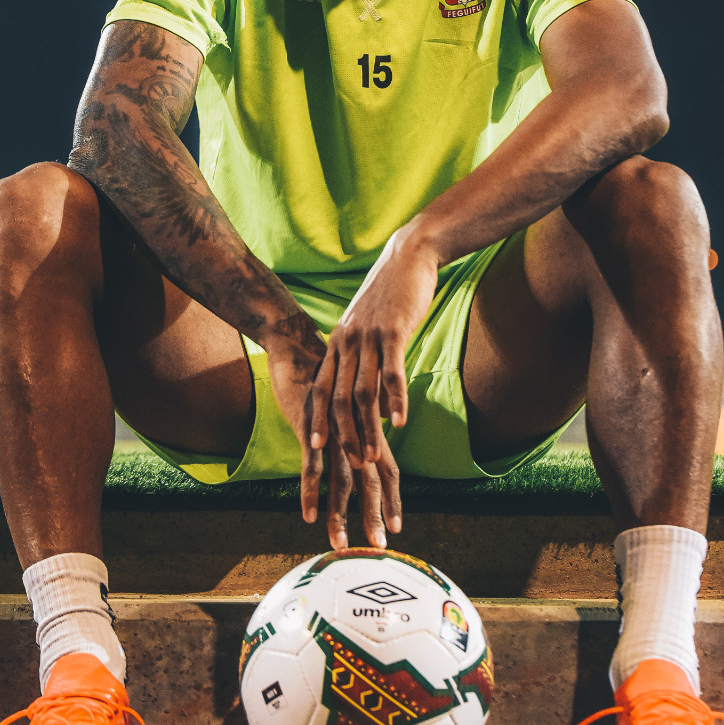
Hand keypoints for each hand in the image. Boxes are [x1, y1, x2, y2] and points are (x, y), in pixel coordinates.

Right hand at [265, 325, 402, 551]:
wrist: (300, 351)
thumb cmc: (326, 385)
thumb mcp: (348, 412)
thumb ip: (361, 434)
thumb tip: (372, 455)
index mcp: (367, 432)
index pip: (389, 471)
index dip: (394, 500)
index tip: (398, 529)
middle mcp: (355, 435)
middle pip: (370, 481)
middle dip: (374, 515)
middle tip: (378, 546)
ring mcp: (333, 433)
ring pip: (341, 480)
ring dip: (341, 514)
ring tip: (339, 543)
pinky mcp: (309, 429)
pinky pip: (311, 465)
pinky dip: (311, 492)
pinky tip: (308, 516)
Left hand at [308, 225, 439, 536]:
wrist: (408, 255)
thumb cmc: (389, 294)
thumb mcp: (366, 325)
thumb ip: (360, 352)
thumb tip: (361, 382)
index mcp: (338, 343)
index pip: (322, 390)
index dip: (318, 421)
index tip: (315, 451)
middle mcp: (346, 342)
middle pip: (339, 399)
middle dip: (343, 436)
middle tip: (349, 469)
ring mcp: (368, 336)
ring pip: (363, 392)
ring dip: (368, 429)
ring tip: (373, 458)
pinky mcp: (392, 330)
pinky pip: (390, 371)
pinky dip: (394, 400)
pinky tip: (400, 422)